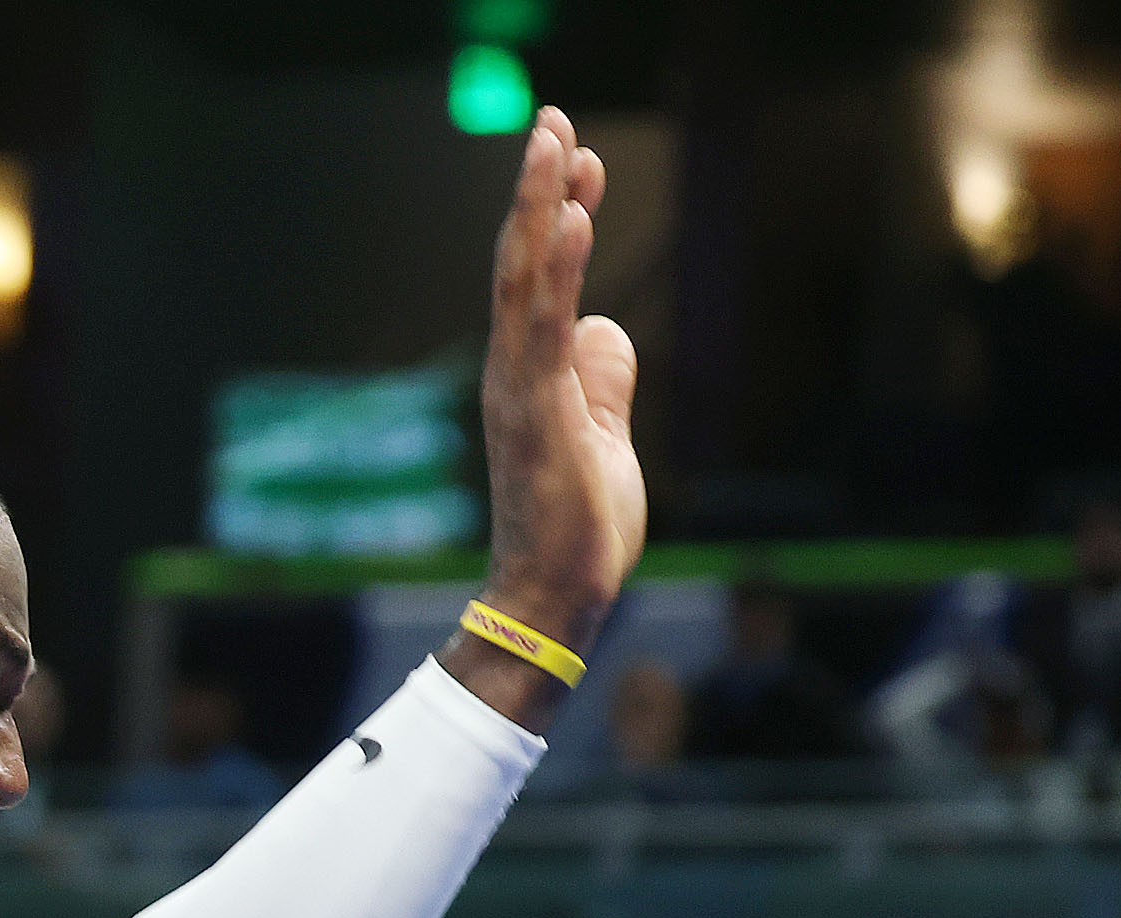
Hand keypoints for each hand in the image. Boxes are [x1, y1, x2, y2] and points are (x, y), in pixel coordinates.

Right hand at [474, 109, 644, 653]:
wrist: (555, 596)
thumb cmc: (577, 531)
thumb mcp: (606, 439)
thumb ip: (603, 381)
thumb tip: (606, 327)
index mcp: (529, 376)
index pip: (542, 279)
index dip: (559, 215)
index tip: (579, 159)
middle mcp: (513, 372)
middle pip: (523, 264)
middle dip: (540, 190)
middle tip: (552, 119)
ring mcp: (519, 389)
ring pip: (525, 282)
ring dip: (541, 210)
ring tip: (556, 144)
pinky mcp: (536, 412)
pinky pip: (544, 329)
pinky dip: (560, 271)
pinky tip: (574, 221)